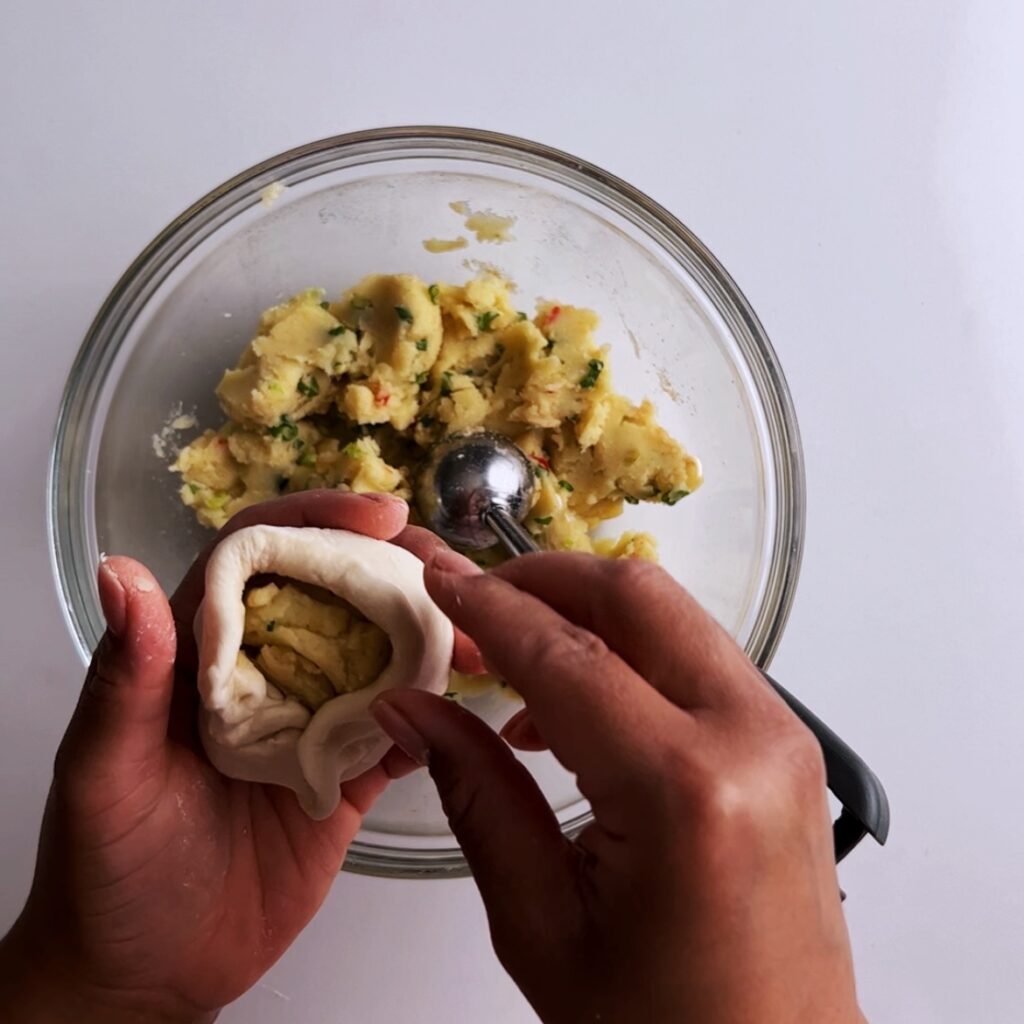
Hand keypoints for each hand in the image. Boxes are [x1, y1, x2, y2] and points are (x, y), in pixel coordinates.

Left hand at [0, 491, 477, 1023]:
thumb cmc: (107, 872)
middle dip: (395, 568)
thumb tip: (123, 571)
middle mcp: (264, 671)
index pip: (261, 555)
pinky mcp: (350, 776)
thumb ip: (125, 680)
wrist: (146, 975)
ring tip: (480, 630)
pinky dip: (438, 715)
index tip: (378, 512)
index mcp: (202, 651)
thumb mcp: (105, 774)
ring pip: (382, 653)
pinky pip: (404, 732)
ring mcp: (313, 721)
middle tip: (450, 569)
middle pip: (337, 591)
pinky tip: (469, 703)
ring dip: (432, 634)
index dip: (317, 519)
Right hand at [372, 552, 865, 1023]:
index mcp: (685, 790)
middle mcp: (751, 740)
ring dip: (587, 615)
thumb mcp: (541, 924)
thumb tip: (412, 709)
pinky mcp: (785, 746)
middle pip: (639, 598)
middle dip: (548, 579)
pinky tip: (568, 708)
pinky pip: (697, 661)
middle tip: (477, 601)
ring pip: (674, 617)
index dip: (492, 608)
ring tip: (510, 659)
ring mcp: (782, 737)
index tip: (439, 580)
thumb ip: (474, 795)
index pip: (568, 657)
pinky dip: (628, 655)